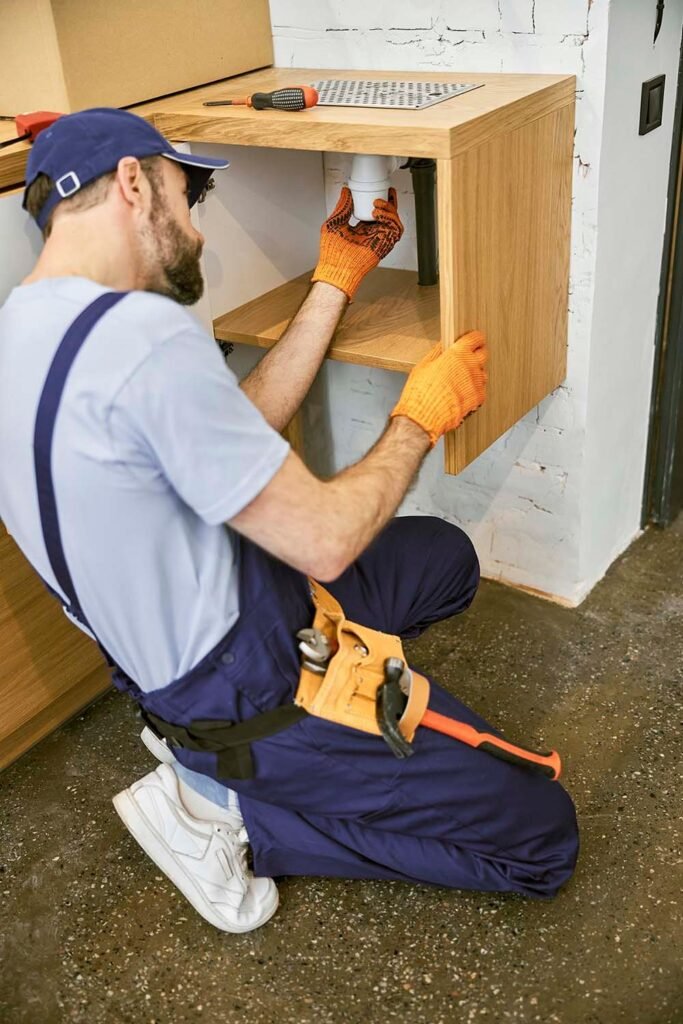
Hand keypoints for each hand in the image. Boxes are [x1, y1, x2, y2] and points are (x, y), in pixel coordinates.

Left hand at [311, 185, 403, 300]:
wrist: (336, 267)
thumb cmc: (331, 253)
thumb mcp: (334, 222)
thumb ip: (342, 206)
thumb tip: (346, 192)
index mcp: (361, 229)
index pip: (375, 213)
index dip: (380, 202)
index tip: (377, 191)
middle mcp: (372, 234)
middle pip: (388, 215)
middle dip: (390, 202)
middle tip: (386, 192)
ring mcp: (379, 240)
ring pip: (394, 221)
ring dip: (389, 209)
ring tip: (376, 205)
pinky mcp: (384, 246)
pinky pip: (395, 230)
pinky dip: (391, 219)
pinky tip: (379, 215)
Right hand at [390, 331, 487, 445]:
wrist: (424, 417)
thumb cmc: (421, 392)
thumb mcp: (423, 366)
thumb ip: (437, 354)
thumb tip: (442, 347)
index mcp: (458, 353)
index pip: (476, 338)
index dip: (474, 338)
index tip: (472, 340)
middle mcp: (471, 366)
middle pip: (483, 354)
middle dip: (476, 354)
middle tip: (467, 359)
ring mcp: (477, 383)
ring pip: (482, 373)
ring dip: (474, 373)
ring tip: (460, 380)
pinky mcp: (478, 398)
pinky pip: (480, 390)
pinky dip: (473, 390)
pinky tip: (461, 393)